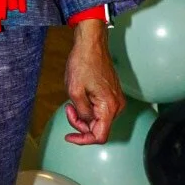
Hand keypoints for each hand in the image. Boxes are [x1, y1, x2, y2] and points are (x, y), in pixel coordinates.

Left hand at [63, 20, 124, 145]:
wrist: (91, 44)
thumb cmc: (83, 63)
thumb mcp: (74, 91)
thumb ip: (81, 113)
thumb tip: (86, 123)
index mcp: (109, 107)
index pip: (99, 136)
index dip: (83, 140)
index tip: (69, 137)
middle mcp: (116, 106)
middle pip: (98, 129)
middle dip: (80, 124)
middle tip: (68, 109)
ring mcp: (115, 100)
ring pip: (98, 120)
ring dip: (83, 116)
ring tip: (71, 103)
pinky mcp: (112, 95)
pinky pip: (100, 110)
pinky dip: (87, 109)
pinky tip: (78, 99)